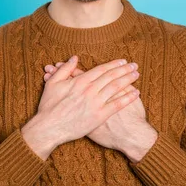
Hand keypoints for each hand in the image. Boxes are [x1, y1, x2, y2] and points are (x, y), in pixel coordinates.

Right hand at [21, 56, 140, 159]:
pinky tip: (136, 93)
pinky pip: (117, 105)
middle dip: (124, 69)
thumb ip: (65, 69)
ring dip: (128, 79)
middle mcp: (90, 89)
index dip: (113, 64)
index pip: (101, 69)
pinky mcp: (99, 116)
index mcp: (80, 80)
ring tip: (136, 74)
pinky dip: (128, 98)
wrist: (48, 128)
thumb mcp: (52, 83)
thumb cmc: (49, 106)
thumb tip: (74, 57)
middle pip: (111, 76)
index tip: (122, 61)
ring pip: (116, 87)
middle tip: (134, 65)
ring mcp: (95, 103)